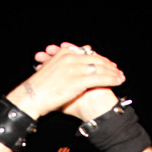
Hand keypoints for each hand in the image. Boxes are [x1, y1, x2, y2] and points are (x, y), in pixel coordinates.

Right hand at [9, 42, 124, 120]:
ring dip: (112, 73)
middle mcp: (70, 58)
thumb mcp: (50, 71)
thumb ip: (62, 66)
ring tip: (120, 77)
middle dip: (109, 65)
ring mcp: (75, 68)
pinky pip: (99, 78)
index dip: (99, 59)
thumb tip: (71, 69)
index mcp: (64, 54)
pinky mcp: (78, 80)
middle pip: (96, 59)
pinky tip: (117, 82)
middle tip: (118, 71)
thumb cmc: (39, 88)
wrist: (31, 97)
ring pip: (100, 68)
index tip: (108, 64)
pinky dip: (111, 79)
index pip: (87, 54)